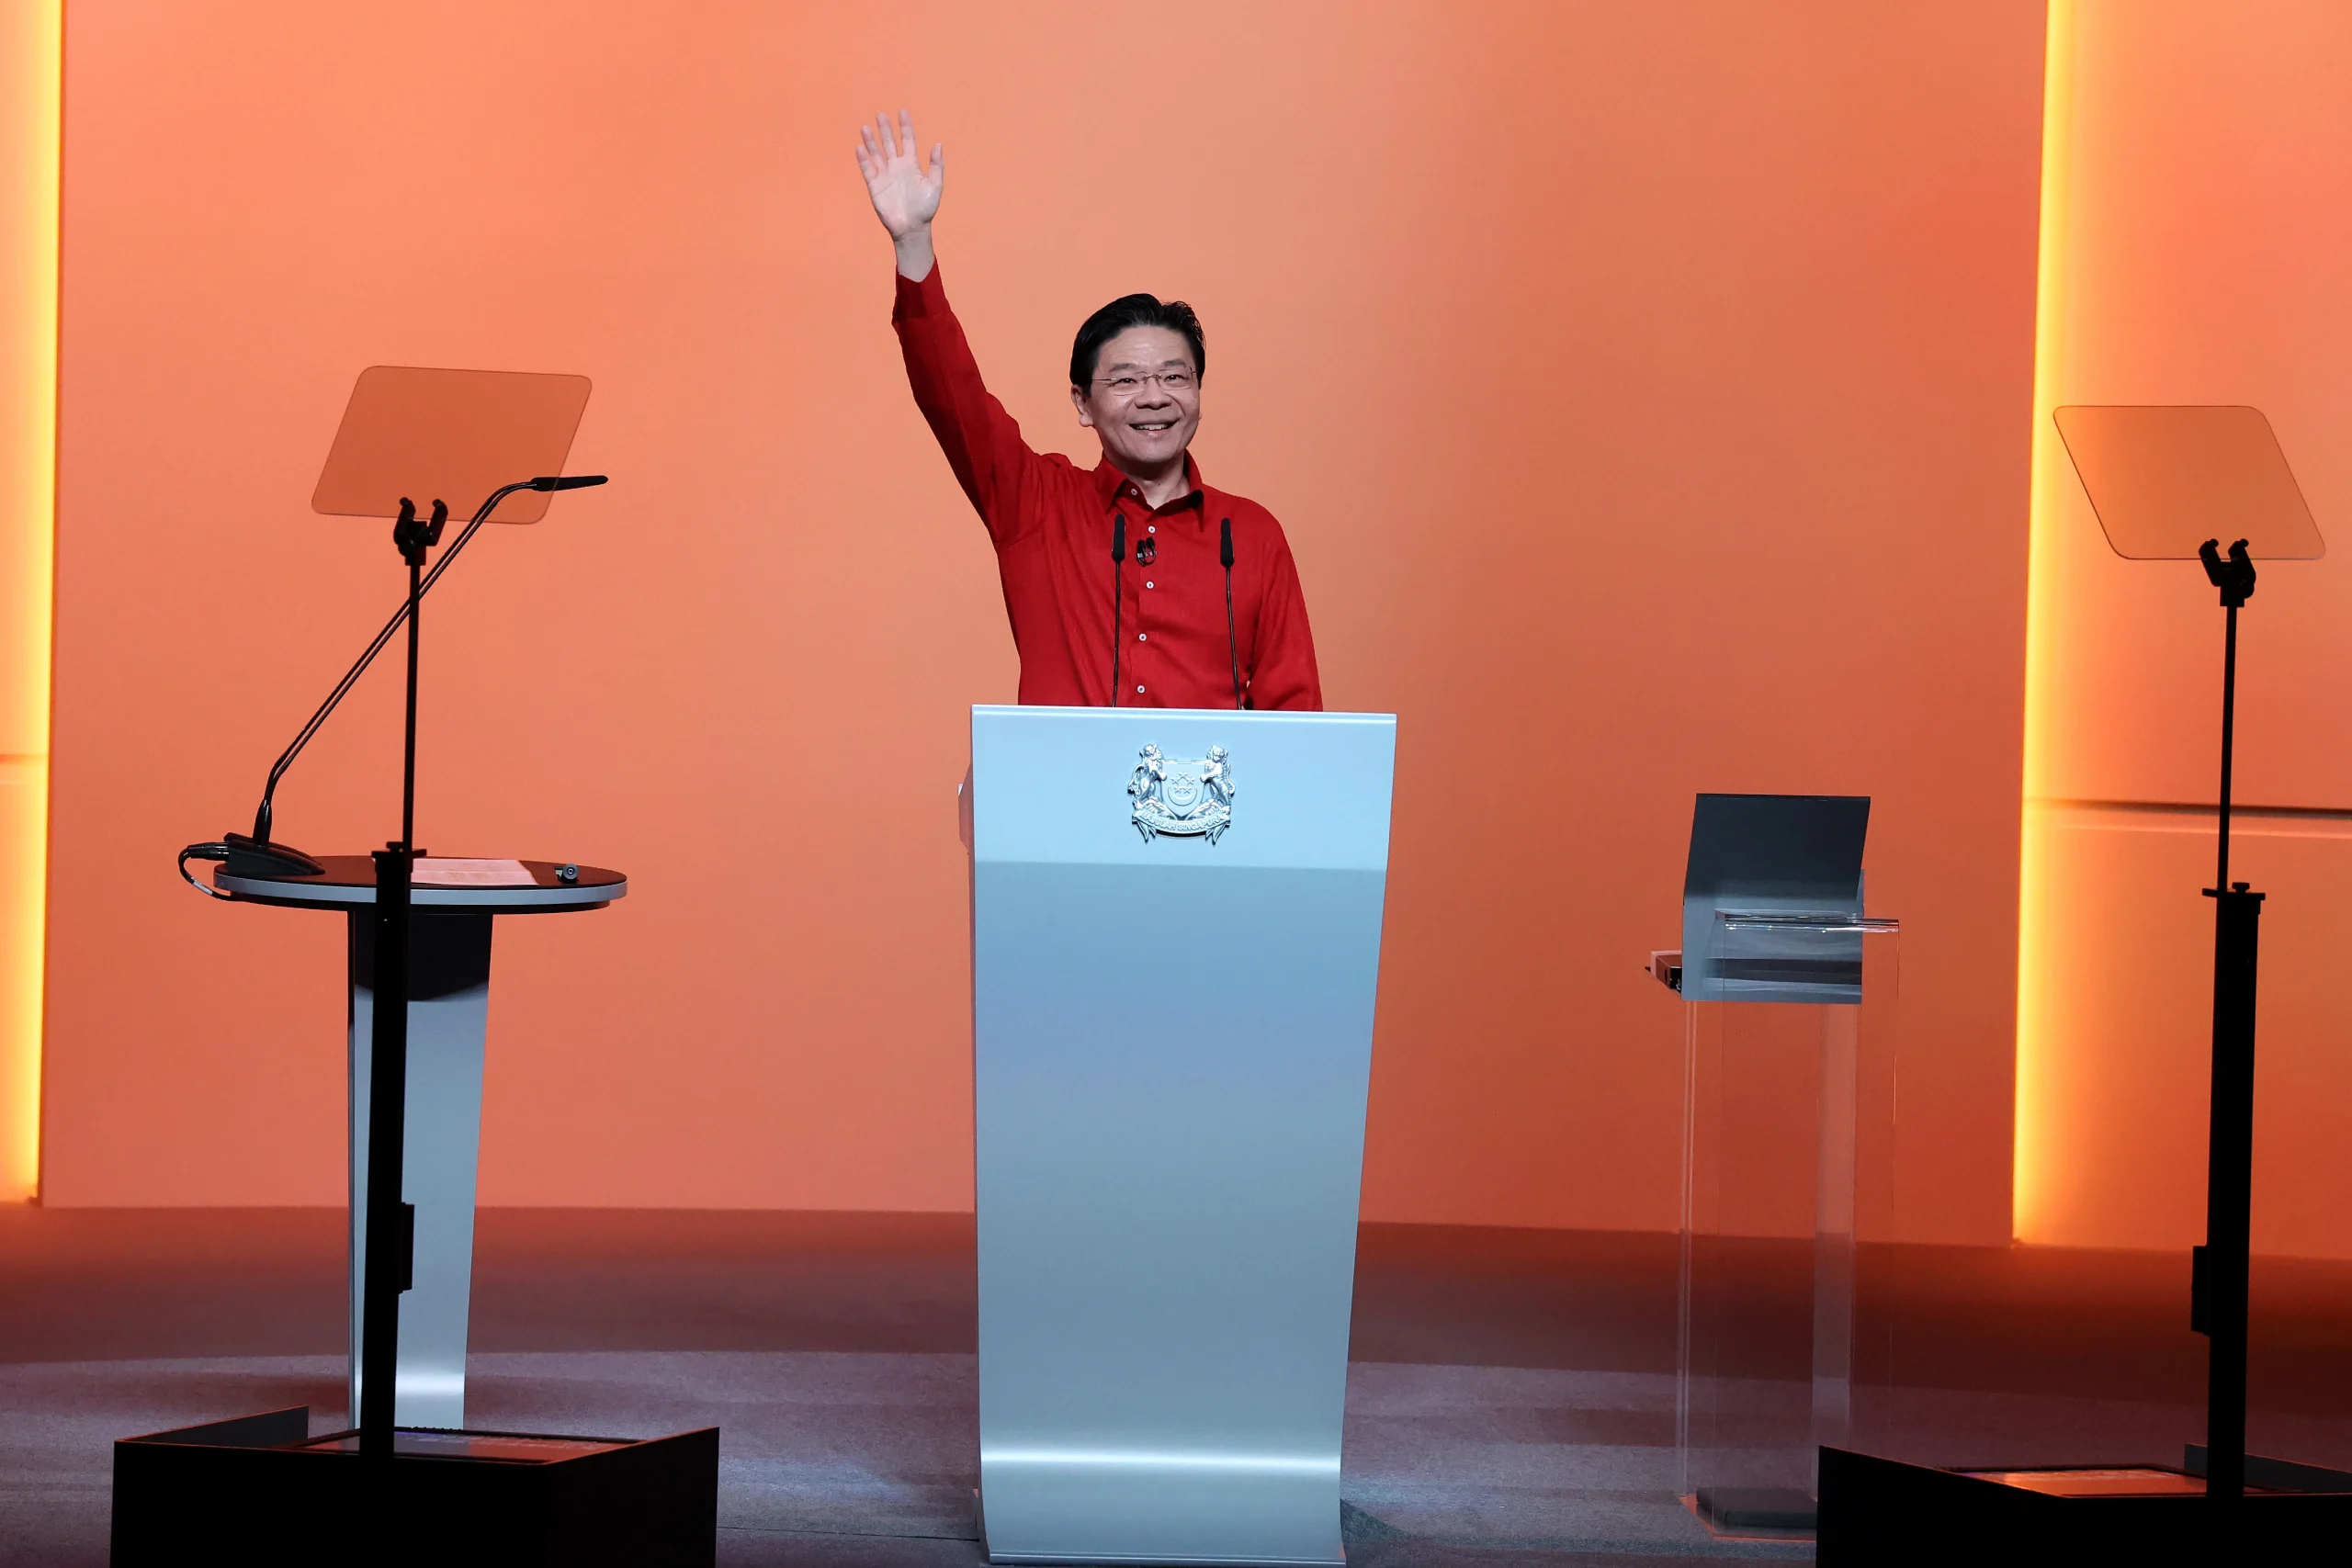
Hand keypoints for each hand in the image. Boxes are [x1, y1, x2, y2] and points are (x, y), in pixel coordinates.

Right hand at [855, 110, 942, 240]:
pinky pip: (868, 169)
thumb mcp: (935, 186)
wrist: (912, 228)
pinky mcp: (875, 186)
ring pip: (876, 153)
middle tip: (880, 114)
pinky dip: (863, 159)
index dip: (905, 127)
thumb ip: (937, 165)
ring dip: (871, 141)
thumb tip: (938, 144)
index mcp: (912, 165)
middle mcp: (897, 167)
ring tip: (865, 127)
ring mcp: (885, 175)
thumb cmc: (926, 208)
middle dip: (885, 129)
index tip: (902, 112)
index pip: (907, 140)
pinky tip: (860, 147)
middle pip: (889, 143)